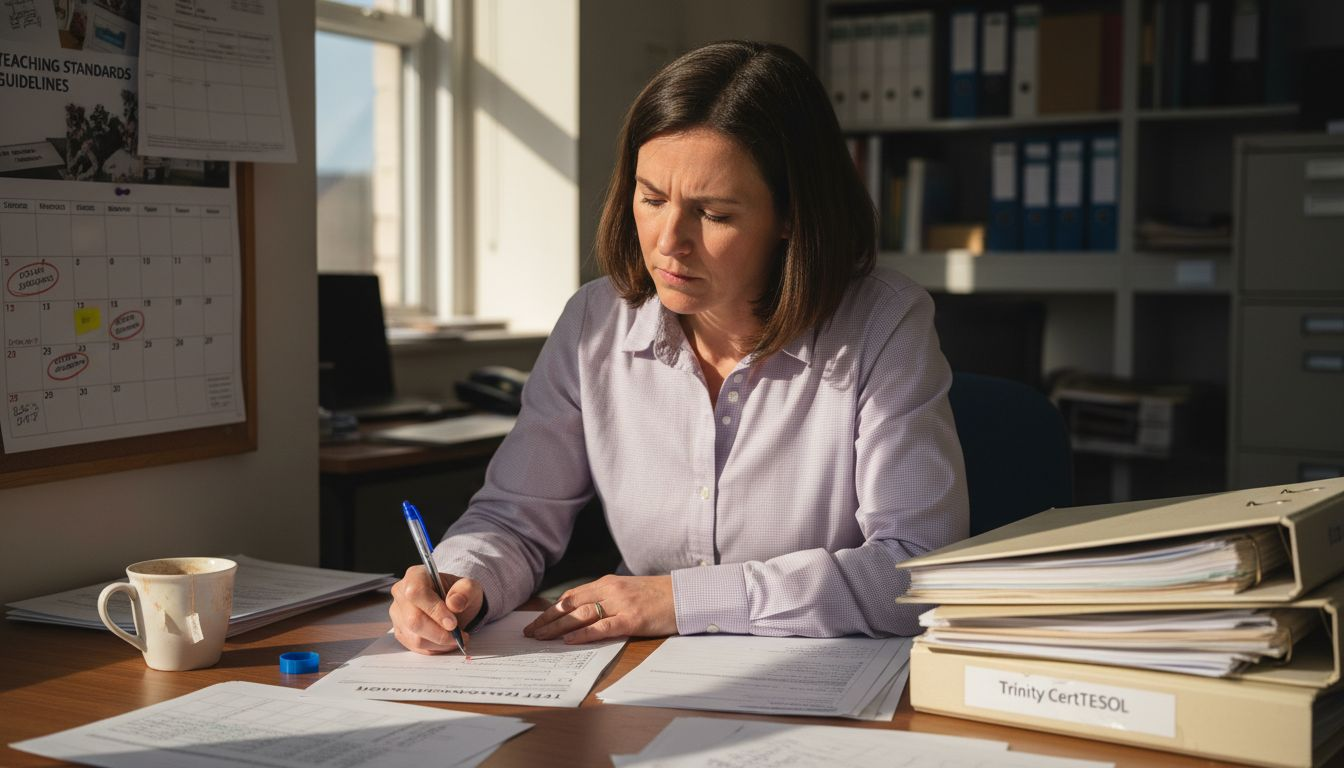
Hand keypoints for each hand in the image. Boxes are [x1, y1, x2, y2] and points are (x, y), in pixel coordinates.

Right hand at [388, 565, 483, 654]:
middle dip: (440, 633)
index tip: (453, 623)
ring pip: (415, 637)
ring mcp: (398, 614)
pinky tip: (446, 642)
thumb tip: (454, 604)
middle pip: (414, 619)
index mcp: (415, 575)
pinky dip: (434, 648)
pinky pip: (415, 646)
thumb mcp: (470, 587)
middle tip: (459, 636)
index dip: (435, 610)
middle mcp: (401, 593)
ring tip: (456, 638)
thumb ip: (465, 592)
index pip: (417, 593)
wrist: (454, 603)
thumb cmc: (459, 593)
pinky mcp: (400, 631)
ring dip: (440, 643)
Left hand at [523, 574, 675, 643]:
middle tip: (530, 633)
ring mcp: (621, 604)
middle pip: (570, 604)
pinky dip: (583, 633)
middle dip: (547, 619)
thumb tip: (584, 614)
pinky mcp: (632, 619)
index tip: (537, 621)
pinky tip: (568, 640)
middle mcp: (610, 590)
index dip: (552, 609)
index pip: (572, 595)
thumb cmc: (658, 596)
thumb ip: (607, 599)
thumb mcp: (628, 591)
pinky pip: (602, 627)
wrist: (686, 595)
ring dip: (557, 627)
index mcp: (608, 583)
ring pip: (581, 614)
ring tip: (541, 638)